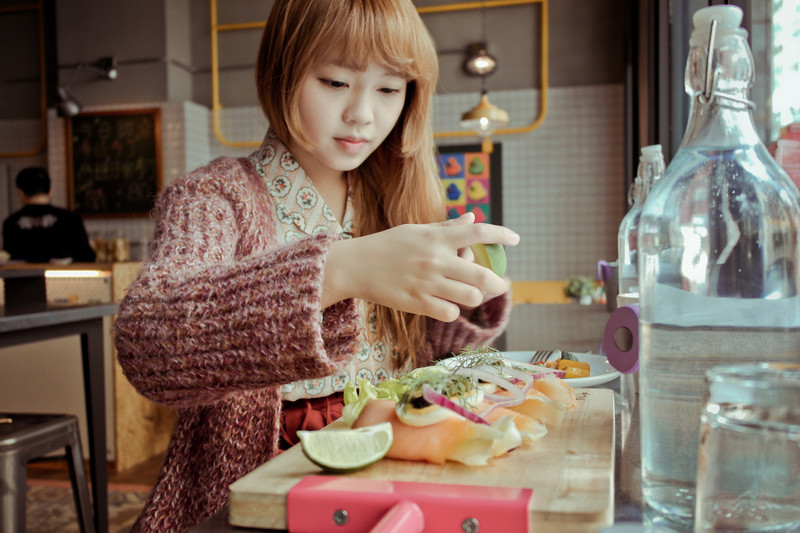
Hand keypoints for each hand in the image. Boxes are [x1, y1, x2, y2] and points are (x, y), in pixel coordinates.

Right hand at [323, 212, 519, 321]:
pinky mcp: (417, 304)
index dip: (501, 234)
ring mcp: (427, 283)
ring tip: (466, 293)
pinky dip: (452, 310)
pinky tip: (444, 304)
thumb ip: (446, 228)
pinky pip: (449, 312)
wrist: (355, 266)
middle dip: (497, 282)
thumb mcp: (416, 231)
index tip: (516, 239)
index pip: (476, 232)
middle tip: (500, 284)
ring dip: (473, 296)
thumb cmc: (387, 245)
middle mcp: (435, 260)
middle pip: (482, 275)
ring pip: (470, 297)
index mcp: (436, 238)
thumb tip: (472, 218)